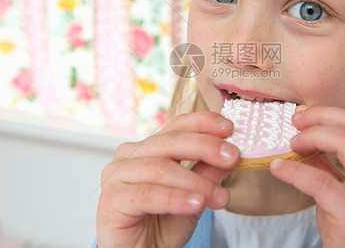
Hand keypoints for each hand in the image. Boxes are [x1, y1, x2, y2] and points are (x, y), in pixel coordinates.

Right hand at [96, 111, 239, 247]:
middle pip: (170, 141)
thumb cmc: (163, 223)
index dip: (204, 123)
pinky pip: (147, 195)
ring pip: (160, 168)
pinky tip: (196, 204)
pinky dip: (176, 199)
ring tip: (220, 196)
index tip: (231, 127)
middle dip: (206, 147)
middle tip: (232, 156)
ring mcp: (116, 175)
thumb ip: (209, 172)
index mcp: (150, 147)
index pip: (177, 125)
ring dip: (195, 181)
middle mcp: (130, 155)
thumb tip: (232, 152)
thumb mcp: (195, 195)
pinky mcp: (111, 200)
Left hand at [270, 105, 344, 247]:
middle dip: (321, 117)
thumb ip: (331, 167)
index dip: (330, 114)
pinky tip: (278, 168)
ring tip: (291, 144)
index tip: (305, 116)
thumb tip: (304, 139)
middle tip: (295, 122)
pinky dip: (294, 171)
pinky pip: (320, 181)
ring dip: (312, 136)